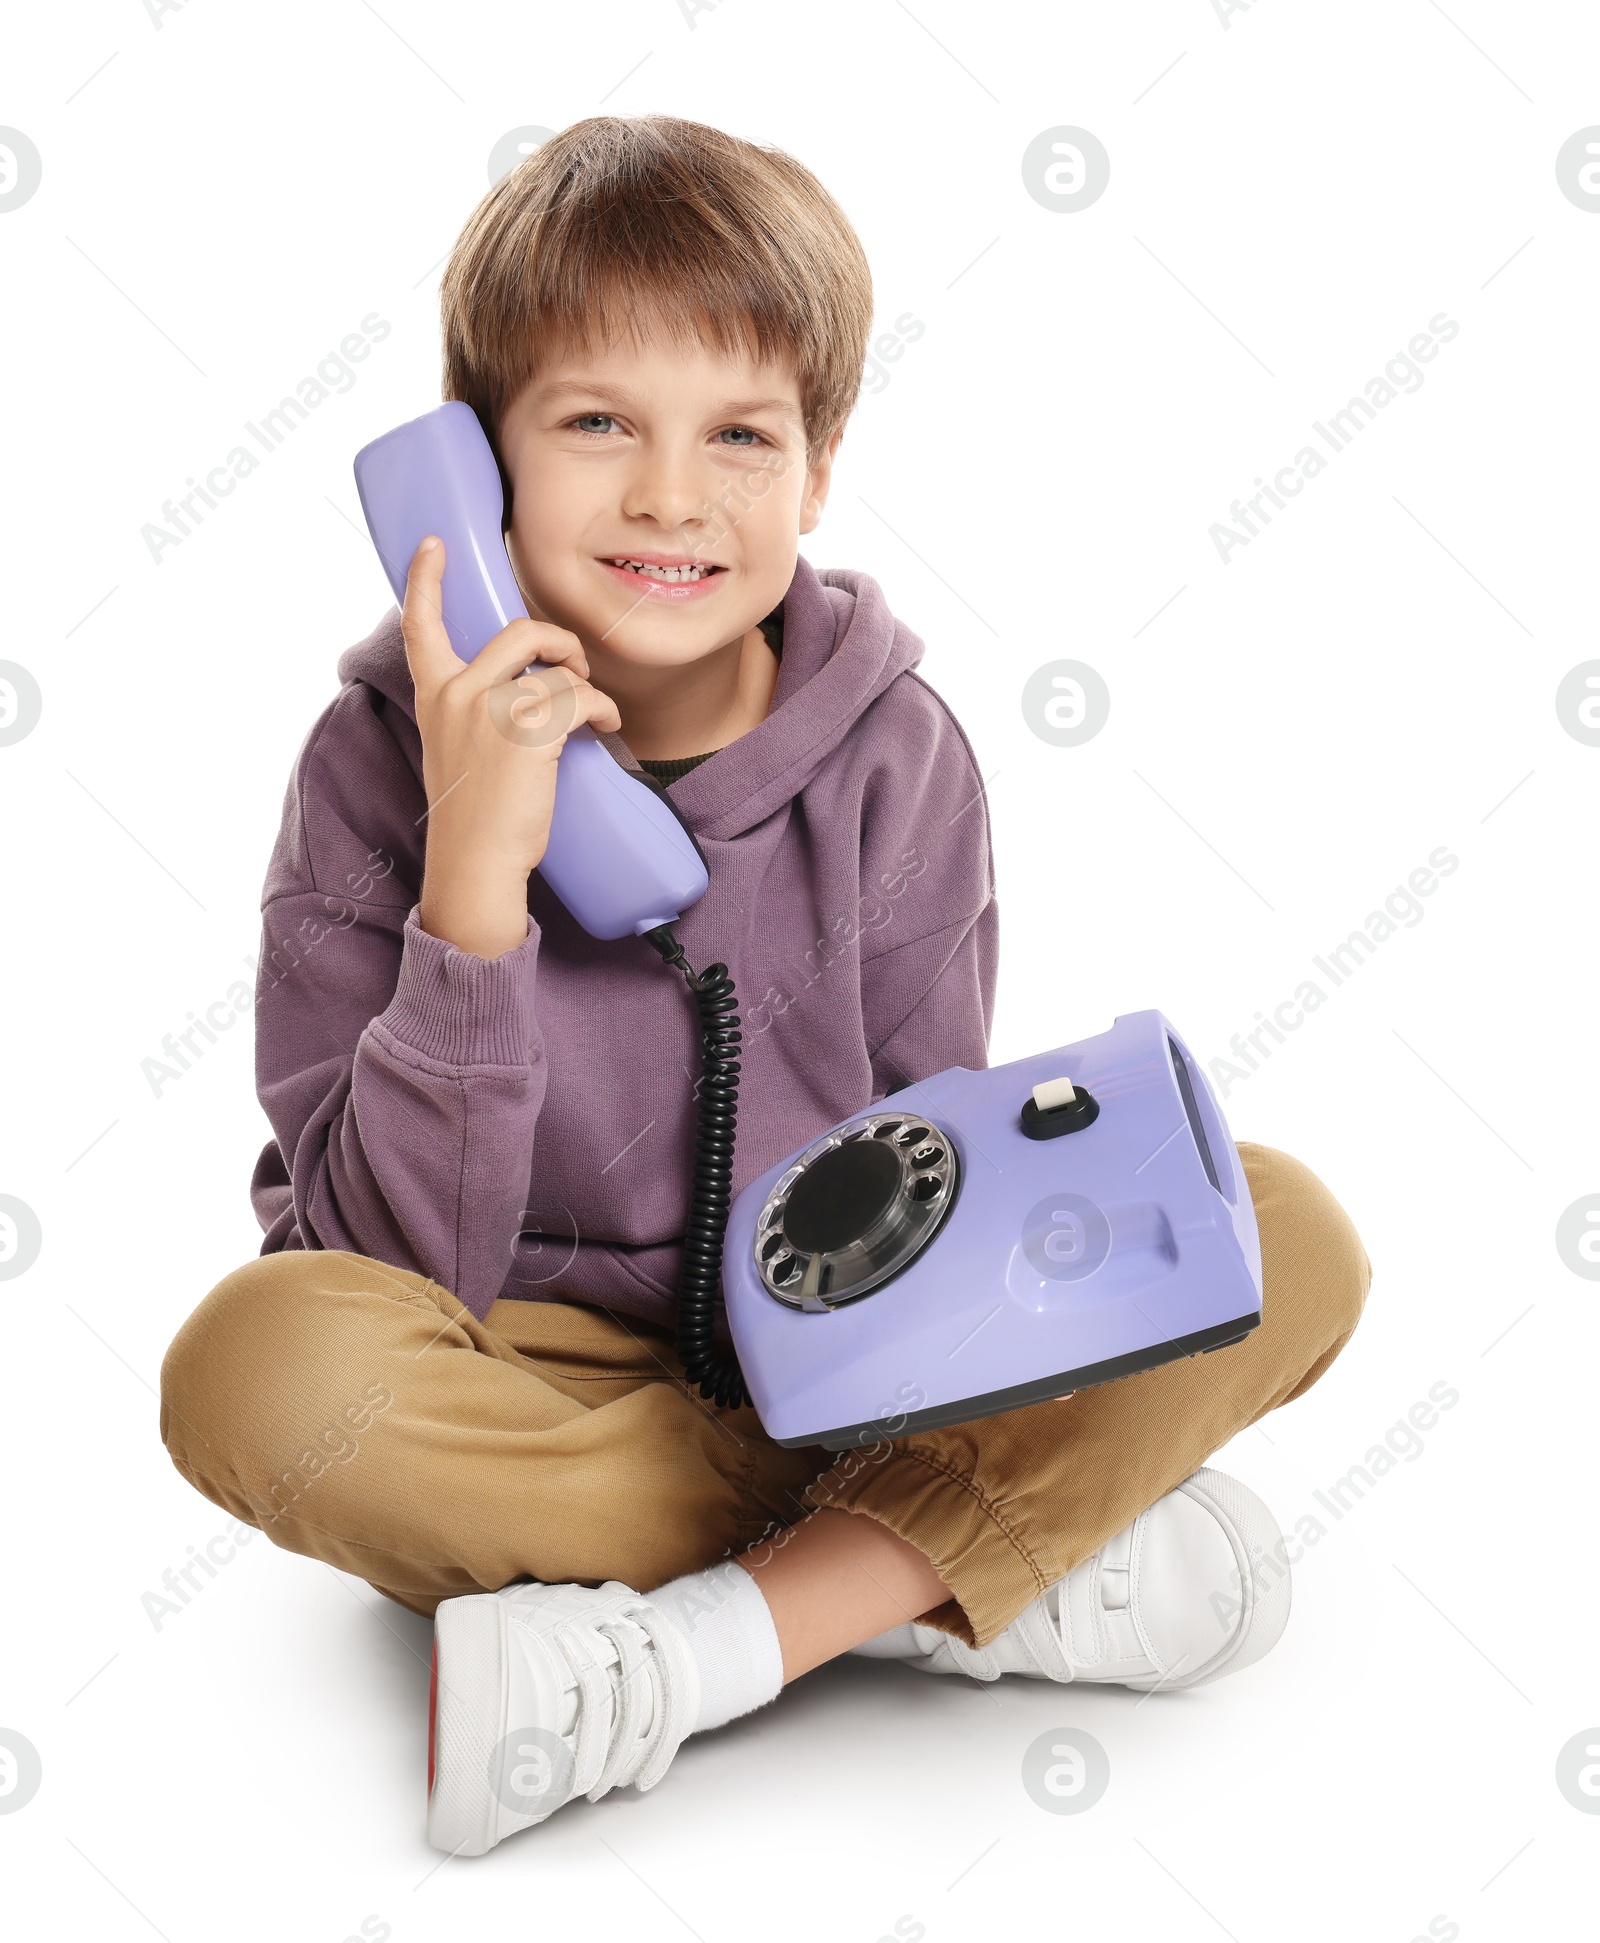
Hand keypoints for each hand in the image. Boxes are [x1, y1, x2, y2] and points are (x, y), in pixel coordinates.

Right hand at [402, 535, 621, 887]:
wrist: (475, 863)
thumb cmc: (474, 816)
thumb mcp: (458, 748)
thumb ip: (475, 709)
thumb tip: (530, 684)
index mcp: (434, 695)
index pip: (420, 624)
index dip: (425, 578)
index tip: (435, 544)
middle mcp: (457, 693)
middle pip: (521, 630)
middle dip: (560, 641)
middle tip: (577, 669)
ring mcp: (491, 708)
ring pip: (558, 668)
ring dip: (589, 686)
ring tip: (598, 714)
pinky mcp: (528, 730)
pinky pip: (582, 697)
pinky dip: (605, 710)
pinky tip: (608, 728)